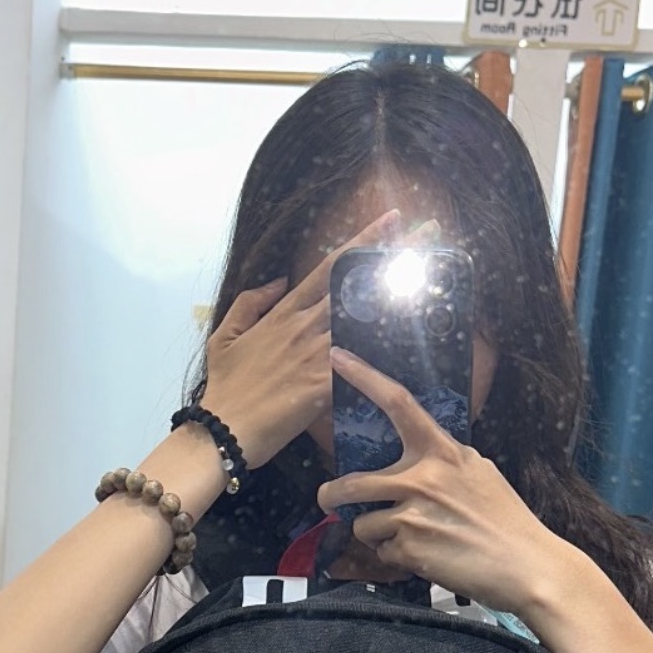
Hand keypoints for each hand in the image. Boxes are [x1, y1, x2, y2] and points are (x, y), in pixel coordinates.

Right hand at [199, 211, 402, 472]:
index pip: (329, 268)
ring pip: (364, 320)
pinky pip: (360, 366)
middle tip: (427, 235)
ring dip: (398, 299)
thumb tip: (279, 280)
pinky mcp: (321, 386)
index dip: (362, 241)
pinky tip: (414, 343)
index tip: (391, 220)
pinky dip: (384, 355)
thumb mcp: (225, 336)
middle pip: (355, 285)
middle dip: (393, 257)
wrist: (222, 432)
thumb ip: (250, 302)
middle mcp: (304, 327)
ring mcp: (314, 355)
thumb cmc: (224, 389)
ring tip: (431, 277)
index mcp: (284, 312)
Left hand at [318, 349, 571, 614]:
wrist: (525, 565)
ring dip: (377, 534)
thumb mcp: (479, 473)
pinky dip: (397, 557)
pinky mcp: (409, 548)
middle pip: (351, 483)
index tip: (337, 357)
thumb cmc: (507, 521)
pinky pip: (384, 552)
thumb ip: (446, 462)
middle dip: (332, 495)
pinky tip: (426, 557)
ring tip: (408, 538)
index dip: (365, 377)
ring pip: (363, 524)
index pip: (399, 403)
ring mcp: (412, 514)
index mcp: (442, 452)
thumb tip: (422, 458)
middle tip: (330, 499)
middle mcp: (421, 478)